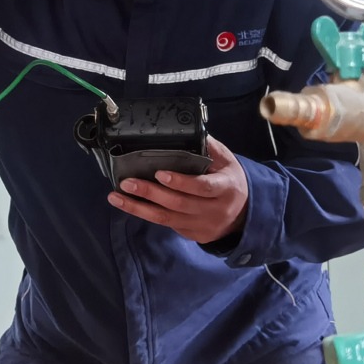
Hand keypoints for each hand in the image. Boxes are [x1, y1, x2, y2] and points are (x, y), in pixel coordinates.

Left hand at [107, 136, 250, 245]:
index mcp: (225, 189)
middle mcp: (214, 211)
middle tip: (127, 182)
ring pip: (167, 219)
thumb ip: (209, 147)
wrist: (246, 214)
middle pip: (178, 204)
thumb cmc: (231, 180)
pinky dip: (147, 214)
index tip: (159, 173)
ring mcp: (202, 226)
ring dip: (139, 208)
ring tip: (117, 197)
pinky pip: (167, 225)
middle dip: (150, 193)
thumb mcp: (227, 161)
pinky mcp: (193, 235)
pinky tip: (131, 204)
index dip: (180, 182)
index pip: (202, 187)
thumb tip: (189, 129)